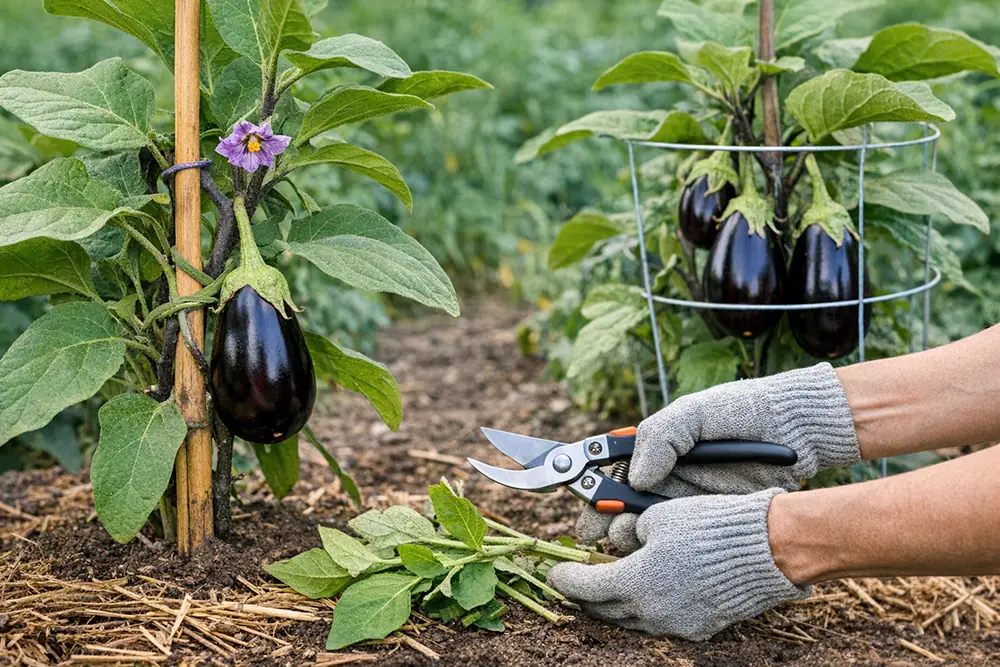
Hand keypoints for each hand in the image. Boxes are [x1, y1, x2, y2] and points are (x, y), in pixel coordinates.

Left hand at [549, 489, 808, 639]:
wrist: (767, 550)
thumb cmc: (711, 526)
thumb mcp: (658, 517)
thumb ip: (632, 535)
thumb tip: (625, 544)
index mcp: (635, 583)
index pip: (586, 587)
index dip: (566, 579)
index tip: (555, 572)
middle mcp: (652, 612)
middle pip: (606, 610)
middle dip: (588, 594)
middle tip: (578, 579)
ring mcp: (678, 625)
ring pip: (633, 620)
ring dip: (617, 604)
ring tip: (610, 585)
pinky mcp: (701, 629)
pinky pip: (662, 622)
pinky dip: (648, 608)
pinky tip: (650, 591)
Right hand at [577, 362, 859, 551]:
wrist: (794, 428)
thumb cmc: (740, 411)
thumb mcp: (694, 413)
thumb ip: (660, 437)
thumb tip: (634, 477)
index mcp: (656, 448)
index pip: (613, 470)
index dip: (593, 488)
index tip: (583, 502)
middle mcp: (667, 476)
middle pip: (623, 503)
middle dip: (605, 519)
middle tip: (597, 533)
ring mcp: (688, 500)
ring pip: (647, 525)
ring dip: (630, 534)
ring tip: (625, 538)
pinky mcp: (711, 519)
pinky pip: (680, 536)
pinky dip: (663, 545)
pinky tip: (654, 549)